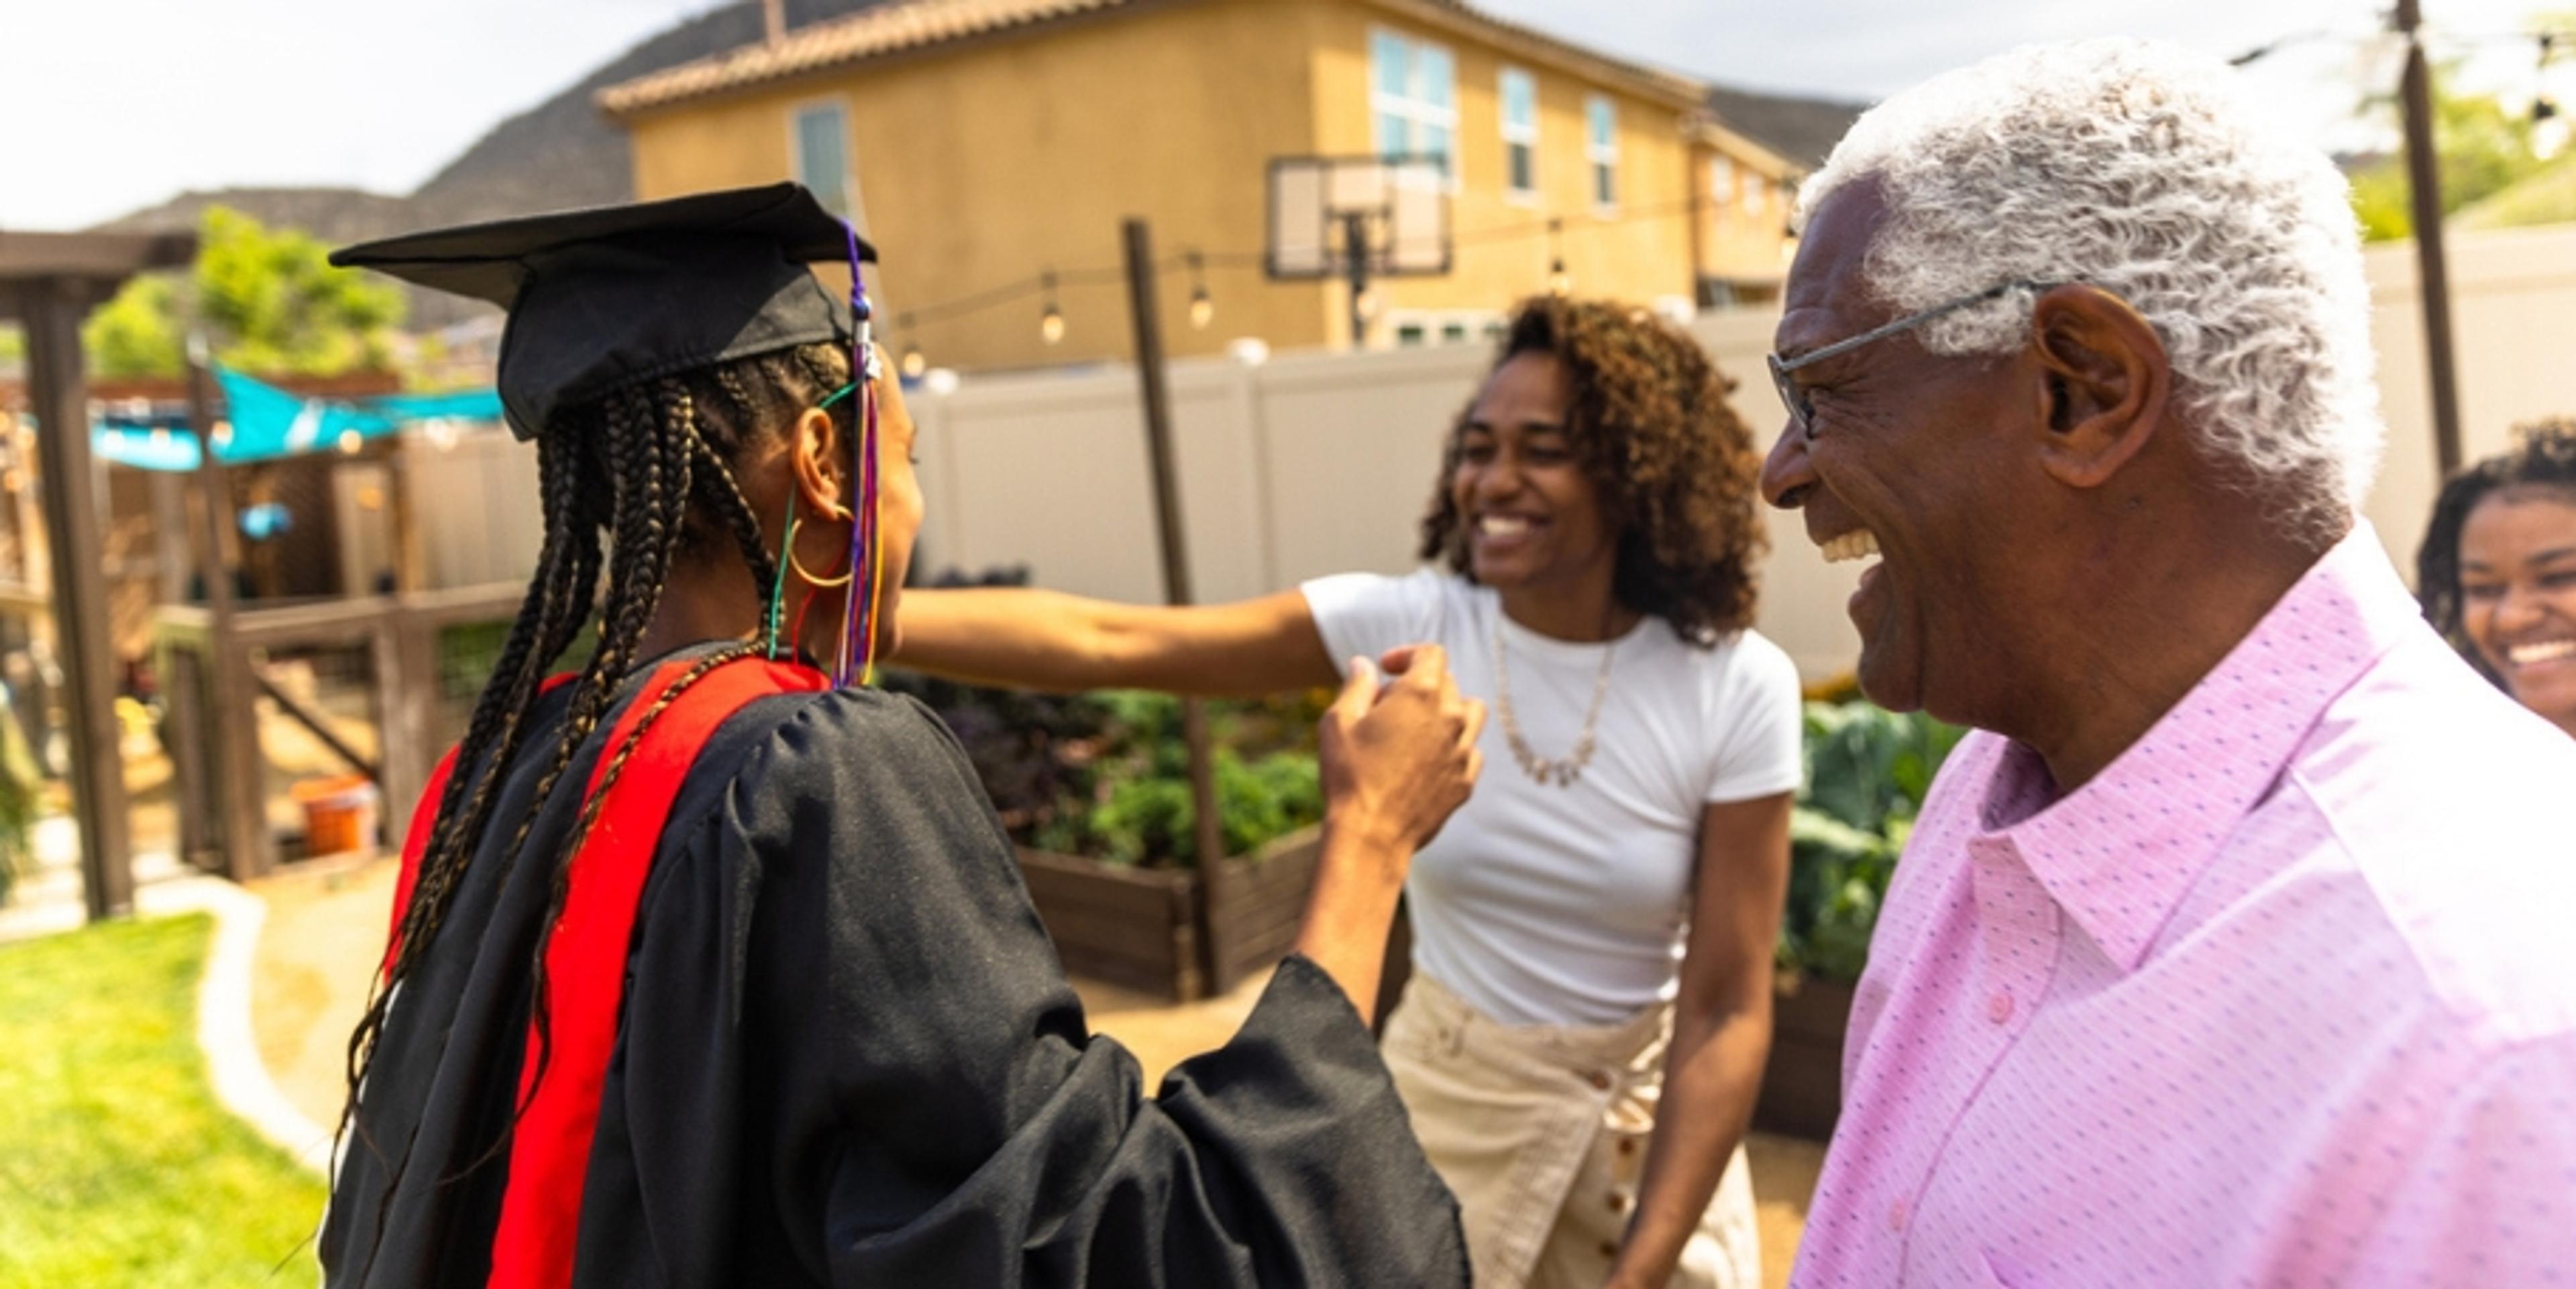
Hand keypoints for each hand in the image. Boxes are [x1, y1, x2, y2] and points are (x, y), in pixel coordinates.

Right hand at [1317, 643, 1484, 860]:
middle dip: (1417, 685)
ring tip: (1416, 728)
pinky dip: (1453, 747)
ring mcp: (1464, 751)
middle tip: (1384, 707)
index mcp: (1422, 694)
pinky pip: (1471, 752)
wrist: (1371, 836)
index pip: (1431, 654)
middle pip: (1448, 683)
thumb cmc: (1349, 775)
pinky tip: (1425, 761)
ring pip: (1470, 714)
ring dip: (1447, 711)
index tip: (1386, 669)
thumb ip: (1356, 685)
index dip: (1407, 654)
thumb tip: (1364, 665)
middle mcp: (1452, 717)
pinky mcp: (1466, 782)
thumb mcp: (1339, 721)